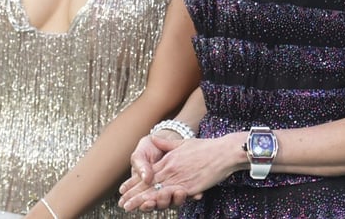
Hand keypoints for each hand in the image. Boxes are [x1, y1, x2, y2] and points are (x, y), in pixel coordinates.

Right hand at [120, 132, 189, 210]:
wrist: (165, 138)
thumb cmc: (148, 148)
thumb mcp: (140, 154)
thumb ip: (140, 166)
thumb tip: (146, 178)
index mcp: (145, 186)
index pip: (144, 200)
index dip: (145, 204)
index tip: (147, 202)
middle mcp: (159, 190)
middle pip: (161, 203)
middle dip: (161, 202)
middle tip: (163, 196)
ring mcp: (173, 188)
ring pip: (174, 201)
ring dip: (176, 199)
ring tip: (180, 192)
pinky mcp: (185, 184)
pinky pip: (190, 194)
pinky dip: (193, 195)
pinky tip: (197, 195)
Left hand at [123, 133, 241, 210]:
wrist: (223, 151)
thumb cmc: (205, 147)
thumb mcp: (183, 143)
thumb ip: (167, 144)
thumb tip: (154, 138)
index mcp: (168, 160)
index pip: (148, 173)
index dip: (135, 182)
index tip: (123, 190)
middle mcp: (171, 169)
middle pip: (149, 184)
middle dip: (134, 195)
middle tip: (121, 203)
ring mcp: (180, 178)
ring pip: (156, 191)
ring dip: (142, 200)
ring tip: (130, 206)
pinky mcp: (190, 186)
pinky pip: (173, 195)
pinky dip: (160, 200)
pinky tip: (150, 205)